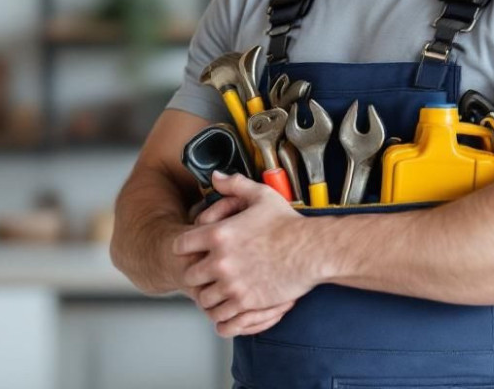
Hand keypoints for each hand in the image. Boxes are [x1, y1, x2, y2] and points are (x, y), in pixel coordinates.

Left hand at [173, 171, 319, 334]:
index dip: (185, 248)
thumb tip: (216, 177)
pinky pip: (221, 316)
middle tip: (205, 273)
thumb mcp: (261, 195)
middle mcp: (220, 261)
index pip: (181, 246)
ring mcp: (232, 284)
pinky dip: (222, 313)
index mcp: (218, 235)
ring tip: (218, 290)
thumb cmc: (289, 224)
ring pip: (203, 299)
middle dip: (196, 274)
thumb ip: (234, 184)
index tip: (192, 251)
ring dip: (209, 295)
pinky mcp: (246, 302)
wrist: (312, 250)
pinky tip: (229, 306)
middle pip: (189, 276)